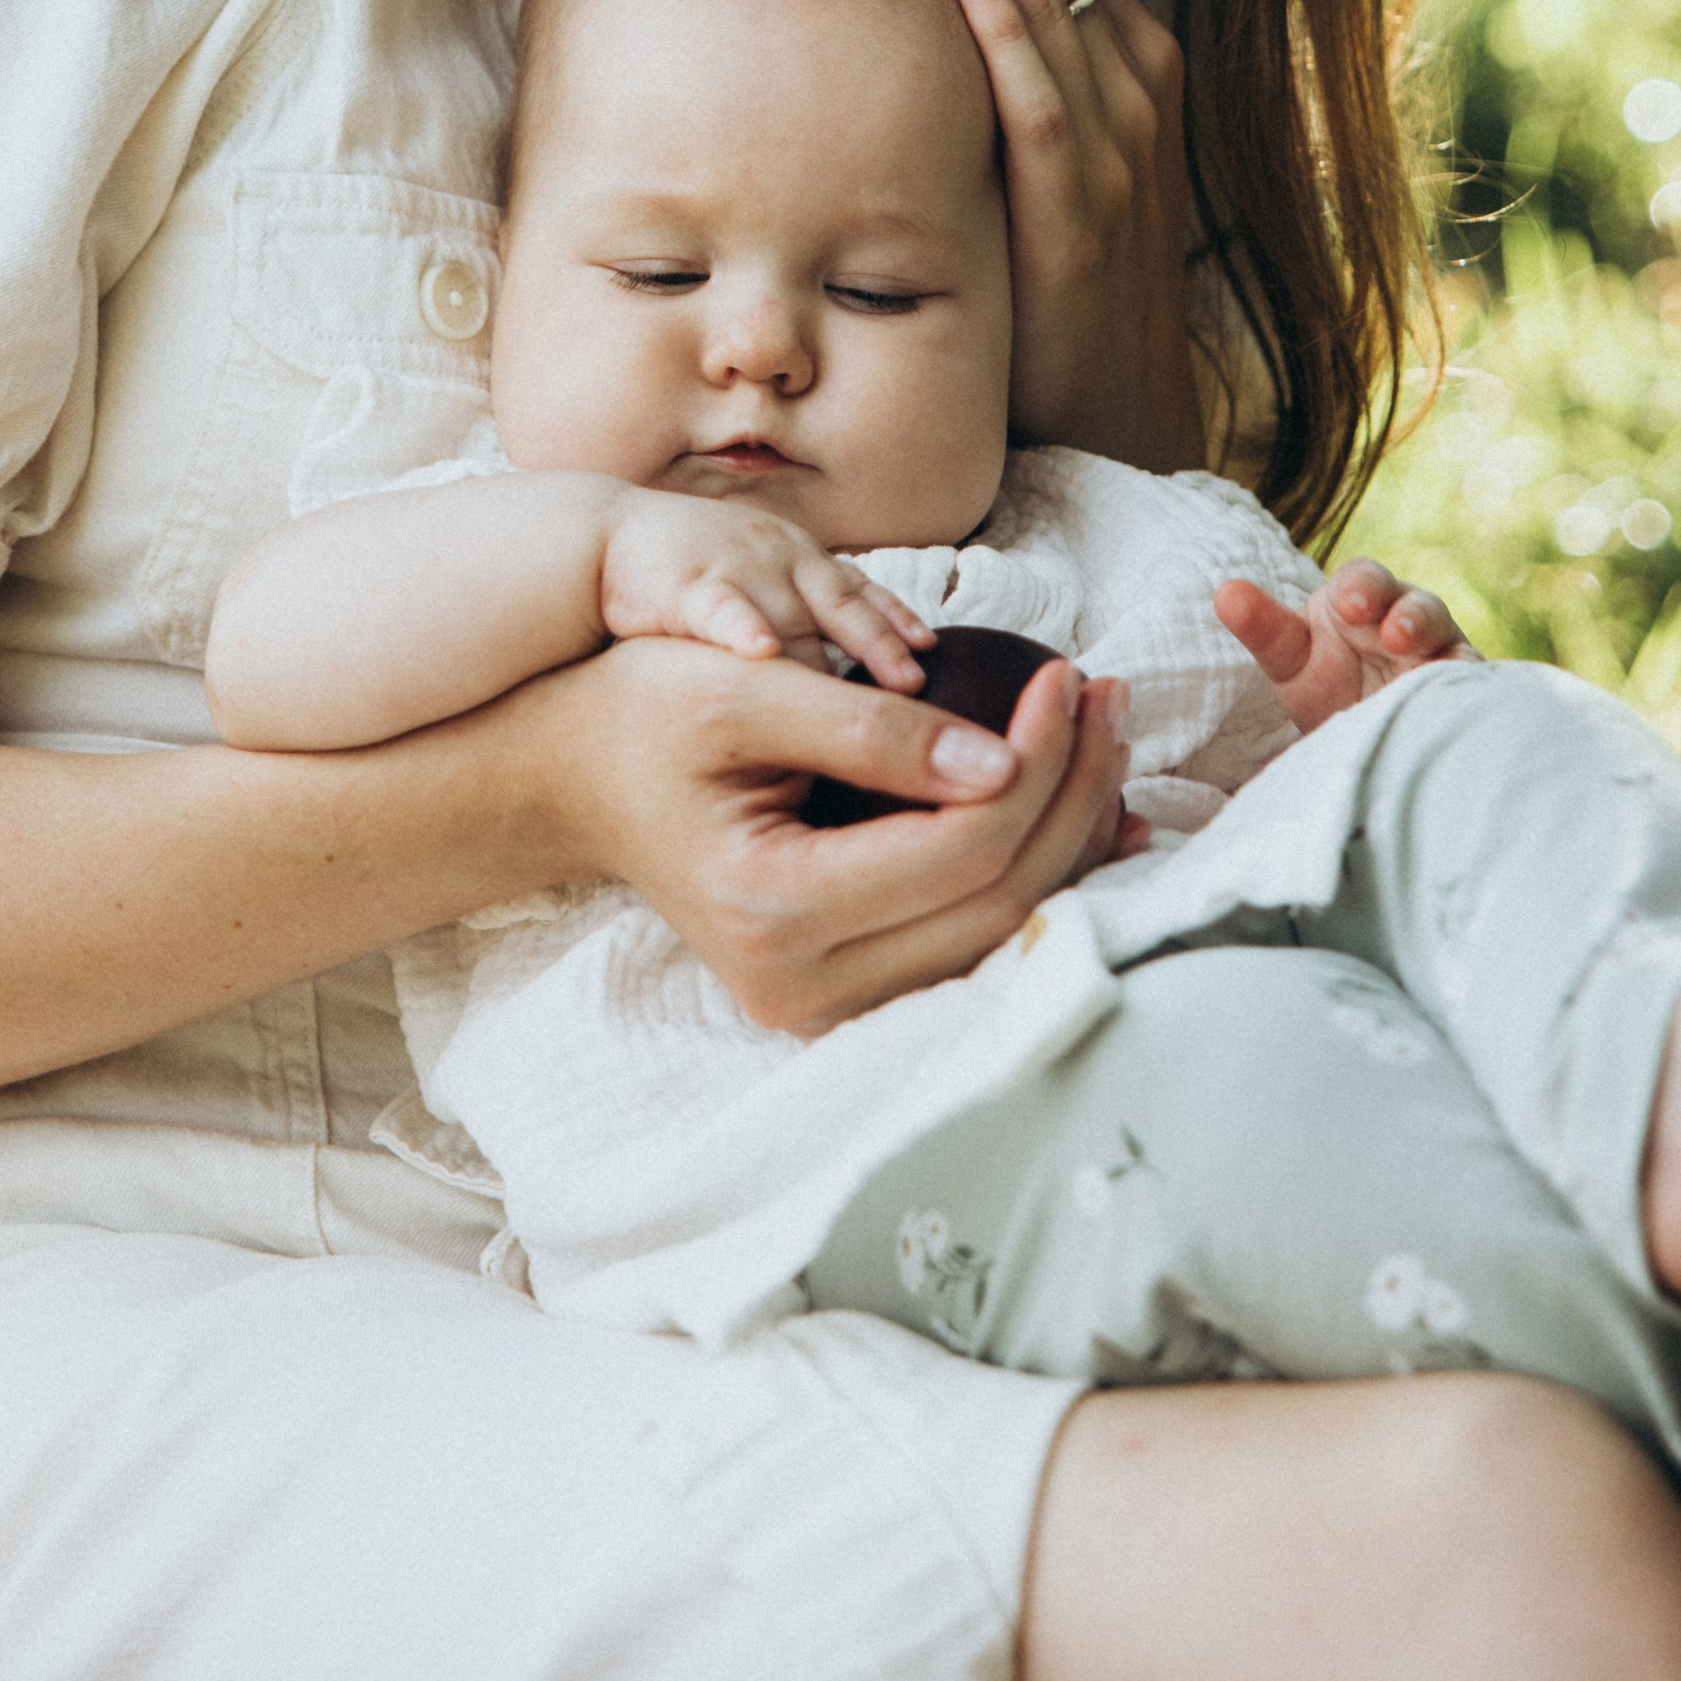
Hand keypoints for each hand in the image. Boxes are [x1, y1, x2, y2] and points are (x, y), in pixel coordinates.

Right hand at [540, 639, 1128, 1034]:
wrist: (573, 779)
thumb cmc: (646, 715)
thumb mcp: (745, 686)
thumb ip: (871, 725)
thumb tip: (1004, 759)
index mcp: (773, 909)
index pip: (962, 848)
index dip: (1037, 759)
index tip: (1068, 673)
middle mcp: (802, 987)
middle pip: (998, 902)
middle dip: (1072, 791)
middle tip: (1107, 696)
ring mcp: (823, 1007)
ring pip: (999, 935)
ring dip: (1068, 835)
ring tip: (1106, 739)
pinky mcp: (843, 993)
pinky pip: (970, 942)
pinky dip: (1034, 873)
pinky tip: (1079, 809)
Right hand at [599, 493, 928, 687]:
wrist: (595, 541)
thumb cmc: (681, 576)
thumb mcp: (755, 583)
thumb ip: (803, 618)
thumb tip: (861, 677)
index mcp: (795, 558)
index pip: (859, 593)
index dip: (896, 623)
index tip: (930, 654)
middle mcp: (775, 559)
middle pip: (840, 608)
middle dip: (880, 647)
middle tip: (917, 688)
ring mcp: (733, 570)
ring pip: (790, 615)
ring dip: (832, 648)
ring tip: (866, 690)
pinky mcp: (683, 586)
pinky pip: (721, 609)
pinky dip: (744, 630)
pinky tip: (762, 655)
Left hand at [848, 0, 1195, 466]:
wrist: (1114, 410)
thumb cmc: (1051, 279)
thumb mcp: (1033, 158)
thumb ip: (993, 82)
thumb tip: (893, 7)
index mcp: (1125, 58)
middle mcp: (1133, 85)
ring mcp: (1118, 146)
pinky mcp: (1084, 211)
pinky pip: (1046, 102)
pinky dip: (1009, 30)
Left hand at [1214, 558, 1473, 732]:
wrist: (1364, 740)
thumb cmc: (1325, 683)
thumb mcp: (1290, 659)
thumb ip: (1263, 628)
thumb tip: (1224, 593)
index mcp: (1362, 601)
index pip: (1364, 580)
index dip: (1361, 588)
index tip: (1349, 606)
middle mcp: (1408, 621)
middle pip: (1419, 605)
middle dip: (1410, 615)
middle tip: (1393, 634)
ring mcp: (1442, 659)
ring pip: (1453, 645)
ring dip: (1443, 654)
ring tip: (1425, 669)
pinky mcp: (1464, 697)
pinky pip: (1476, 690)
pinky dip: (1470, 693)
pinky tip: (1460, 706)